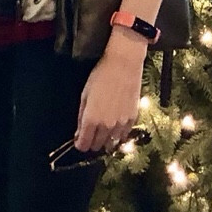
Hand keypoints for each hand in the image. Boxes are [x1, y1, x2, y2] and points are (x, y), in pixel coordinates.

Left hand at [74, 28, 146, 151]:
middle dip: (92, 142)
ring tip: (103, 129)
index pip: (84, 144)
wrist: (123, 65)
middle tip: (90, 133)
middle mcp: (106, 125)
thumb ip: (81, 117)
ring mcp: (121, 124)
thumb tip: (78, 134)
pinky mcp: (132, 119)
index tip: (79, 140)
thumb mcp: (85, 95)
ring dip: (105, 140)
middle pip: (97, 146)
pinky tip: (115, 125)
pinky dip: (118, 134)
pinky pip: (124, 135)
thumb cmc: (100, 76)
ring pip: (111, 144)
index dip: (80, 144)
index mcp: (91, 119)